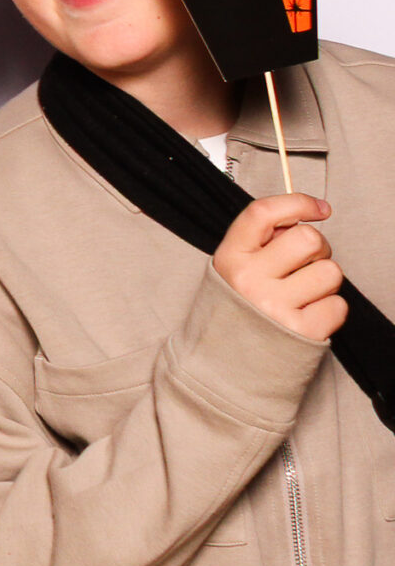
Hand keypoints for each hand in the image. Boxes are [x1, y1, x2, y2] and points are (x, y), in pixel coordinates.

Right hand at [215, 194, 345, 342]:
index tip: (319, 208)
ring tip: (304, 293)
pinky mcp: (301, 331)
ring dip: (325, 281)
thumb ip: (262, 241)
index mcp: (230, 256)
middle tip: (306, 263)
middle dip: (318, 248)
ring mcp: (275, 306)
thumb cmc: (239, 307)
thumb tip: (307, 215)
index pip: (263, 213)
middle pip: (308, 238)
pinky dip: (330, 309)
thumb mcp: (234, 267)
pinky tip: (308, 314)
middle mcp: (250, 279)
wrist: (227, 364)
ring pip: (330, 272)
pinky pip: (338, 305)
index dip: (298, 202)